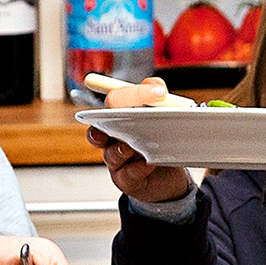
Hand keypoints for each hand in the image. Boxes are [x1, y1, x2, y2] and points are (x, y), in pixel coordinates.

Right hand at [85, 79, 193, 206]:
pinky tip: (149, 164)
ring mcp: (115, 161)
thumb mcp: (161, 116)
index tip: (158, 91)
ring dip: (123, 148)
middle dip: (109, 120)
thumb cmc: (159, 142)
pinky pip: (126, 174)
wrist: (167, 175)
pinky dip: (138, 168)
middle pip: (98, 128)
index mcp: (116, 119)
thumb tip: (155, 85)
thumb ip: (156, 97)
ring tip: (136, 145)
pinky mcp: (124, 180)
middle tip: (128, 115)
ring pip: (110, 153)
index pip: (114, 101)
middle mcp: (111, 139)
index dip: (131, 94)